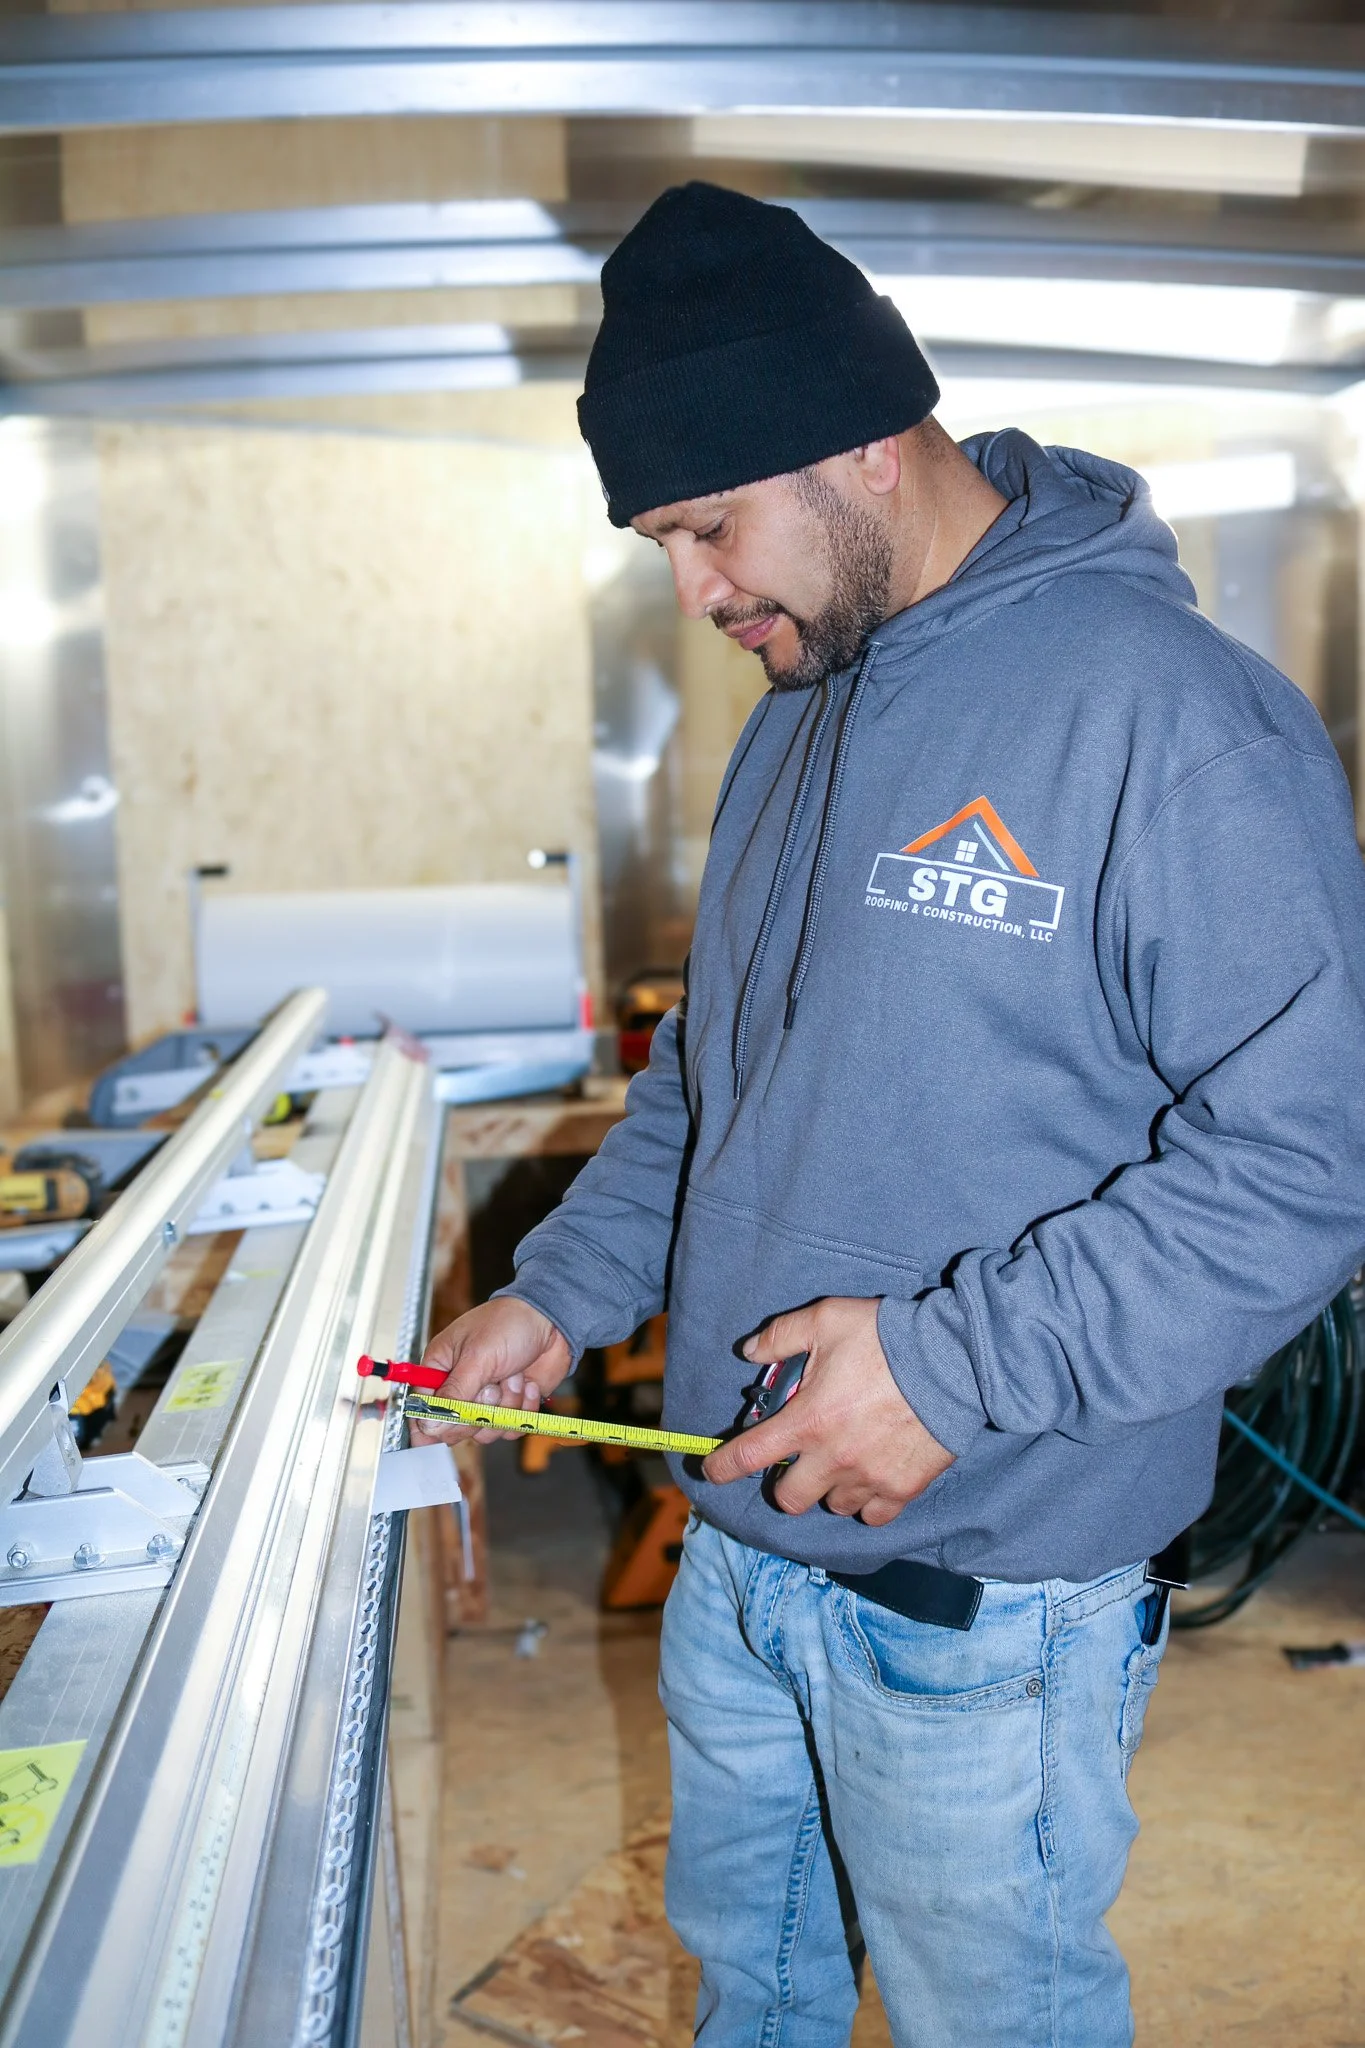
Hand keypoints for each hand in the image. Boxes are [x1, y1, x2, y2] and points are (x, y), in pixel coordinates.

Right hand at [410, 1298, 572, 1446]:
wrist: (553, 1320)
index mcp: (441, 1368)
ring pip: (485, 1430)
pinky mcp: (510, 1406)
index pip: (423, 1407)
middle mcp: (461, 1386)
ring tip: (513, 1377)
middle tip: (491, 1387)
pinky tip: (528, 1383)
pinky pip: (510, 1427)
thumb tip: (427, 1424)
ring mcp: (486, 1399)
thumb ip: (453, 1394)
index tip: (447, 1426)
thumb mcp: (477, 1357)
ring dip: (505, 1406)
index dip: (432, 1422)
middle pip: (454, 1426)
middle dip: (478, 1411)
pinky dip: (523, 1408)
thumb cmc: (509, 1324)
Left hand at [701, 1297, 953, 1525]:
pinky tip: (869, 1478)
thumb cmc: (885, 1338)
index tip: (711, 1471)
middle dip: (784, 1484)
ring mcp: (868, 1479)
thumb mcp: (825, 1319)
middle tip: (796, 1462)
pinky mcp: (902, 1489)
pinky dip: (866, 1502)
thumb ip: (781, 1336)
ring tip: (841, 1461)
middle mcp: (833, 1459)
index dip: (721, 1468)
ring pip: (832, 1505)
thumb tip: (748, 1351)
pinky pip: (872, 1515)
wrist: (952, 1359)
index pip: (748, 1457)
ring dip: (828, 1488)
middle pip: (788, 1500)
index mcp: (807, 1421)